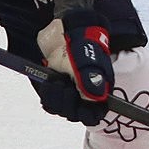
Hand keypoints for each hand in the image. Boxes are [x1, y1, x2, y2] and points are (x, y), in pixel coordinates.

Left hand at [36, 7, 112, 124]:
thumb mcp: (87, 62)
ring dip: (56, 99)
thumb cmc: (82, 46)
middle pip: (76, 115)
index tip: (78, 106)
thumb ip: (90, 80)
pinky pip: (51, 104)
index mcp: (99, 89)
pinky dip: (48, 97)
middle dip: (67, 103)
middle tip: (63, 86)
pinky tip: (49, 84)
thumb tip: (95, 98)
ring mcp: (71, 92)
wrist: (68, 34)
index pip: (95, 114)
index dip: (87, 114)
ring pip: (62, 110)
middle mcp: (86, 94)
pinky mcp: (58, 90)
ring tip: (55, 82)